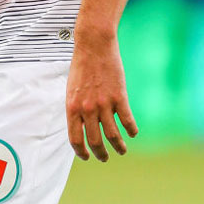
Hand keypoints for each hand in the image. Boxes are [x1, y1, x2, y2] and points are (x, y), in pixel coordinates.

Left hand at [66, 31, 137, 161]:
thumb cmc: (82, 66)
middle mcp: (87, 108)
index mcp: (72, 106)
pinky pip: (127, 121)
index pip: (75, 139)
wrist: (93, 45)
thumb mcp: (72, 88)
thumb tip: (82, 128)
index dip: (81, 152)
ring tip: (121, 150)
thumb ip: (76, 108)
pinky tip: (132, 132)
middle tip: (104, 158)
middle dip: (100, 154)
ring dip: (118, 147)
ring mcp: (104, 103)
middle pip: (95, 142)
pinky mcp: (119, 97)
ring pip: (113, 136)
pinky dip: (131, 130)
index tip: (87, 157)